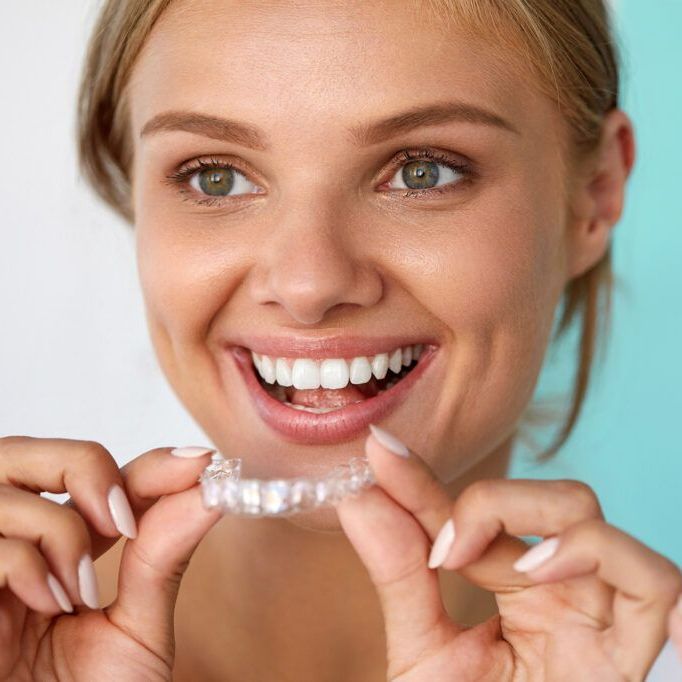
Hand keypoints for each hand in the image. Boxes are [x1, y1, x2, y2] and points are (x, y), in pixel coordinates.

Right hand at [0, 436, 220, 680]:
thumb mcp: (135, 630)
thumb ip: (163, 558)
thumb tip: (209, 491)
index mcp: (54, 549)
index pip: (96, 474)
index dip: (148, 461)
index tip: (200, 464)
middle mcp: (9, 544)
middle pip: (28, 451)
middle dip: (85, 467)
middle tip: (124, 520)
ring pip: (6, 484)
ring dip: (61, 528)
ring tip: (79, 588)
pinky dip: (28, 564)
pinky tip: (47, 606)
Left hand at [337, 427, 681, 680]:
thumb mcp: (424, 653)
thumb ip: (399, 576)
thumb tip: (357, 499)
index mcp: (517, 585)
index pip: (478, 511)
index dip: (426, 481)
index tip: (381, 452)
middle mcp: (563, 592)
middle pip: (553, 499)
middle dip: (496, 501)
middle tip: (445, 550)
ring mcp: (600, 619)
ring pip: (599, 525)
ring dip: (549, 528)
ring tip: (502, 569)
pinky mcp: (632, 658)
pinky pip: (660, 588)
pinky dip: (615, 564)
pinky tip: (547, 575)